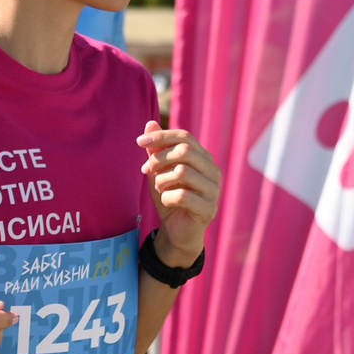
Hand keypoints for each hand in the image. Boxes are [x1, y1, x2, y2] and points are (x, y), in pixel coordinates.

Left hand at [139, 121, 221, 261]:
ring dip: (162, 180)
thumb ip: (155, 150)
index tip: (139, 142)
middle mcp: (213, 171)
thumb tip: (149, 123)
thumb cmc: (169, 197)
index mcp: (203, 158)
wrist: (176, 230)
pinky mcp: (209, 209)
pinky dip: (167, 198)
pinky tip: (166, 202)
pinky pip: (182, 195)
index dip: (161, 136)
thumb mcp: (158, 172)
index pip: (185, 137)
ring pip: (182, 172)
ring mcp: (214, 190)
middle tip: (147, 171)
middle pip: (185, 151)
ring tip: (159, 189)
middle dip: (159, 159)